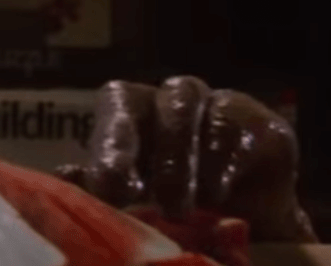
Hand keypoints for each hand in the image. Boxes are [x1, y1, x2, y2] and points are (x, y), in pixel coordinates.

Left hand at [56, 77, 315, 242]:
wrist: (251, 230)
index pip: (119, 105)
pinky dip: (224, 167)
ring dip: (184, 159)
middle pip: (162, 101)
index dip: (113, 141)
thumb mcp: (137, 200)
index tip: (108, 186)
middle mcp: (176, 100)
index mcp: (137, 111)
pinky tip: (217, 197)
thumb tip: (64, 176)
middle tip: (147, 196)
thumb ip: (103, 183)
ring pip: (201, 113)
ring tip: (179, 207)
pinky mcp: (266, 129)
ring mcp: (222, 108)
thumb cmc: (178, 208)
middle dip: (153, 149)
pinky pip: (240, 135)